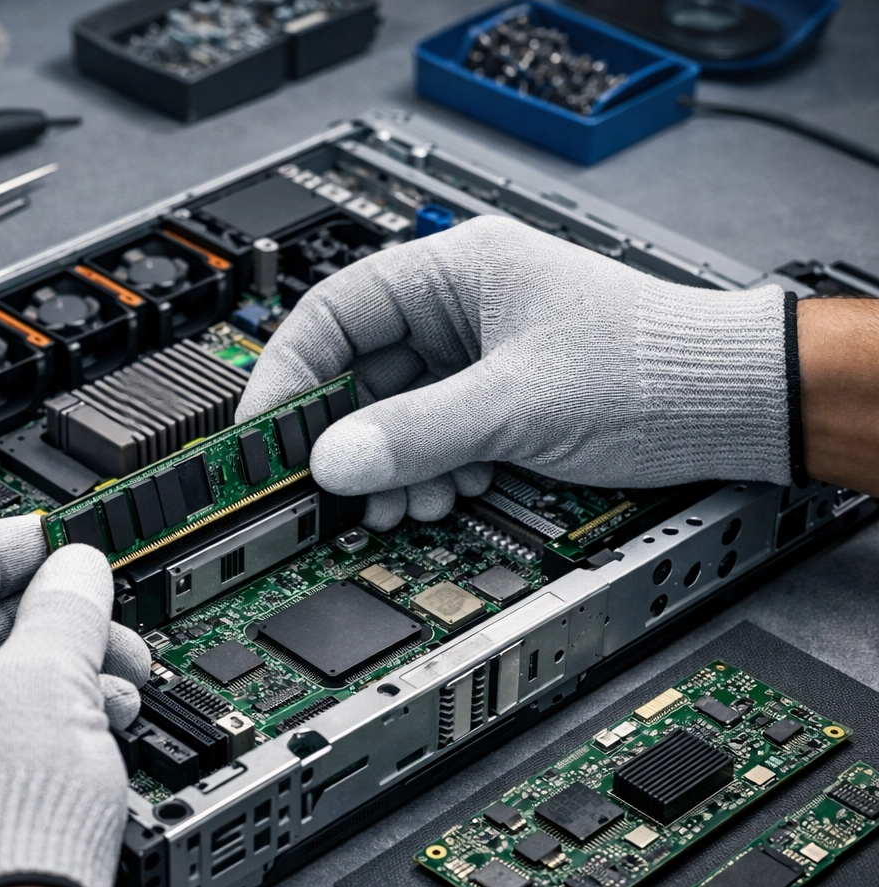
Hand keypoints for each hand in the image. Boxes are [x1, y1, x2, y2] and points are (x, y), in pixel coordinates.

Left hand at [0, 515, 149, 886]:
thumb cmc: (3, 824)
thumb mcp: (56, 677)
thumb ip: (66, 607)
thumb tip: (72, 572)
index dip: (10, 545)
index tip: (54, 539)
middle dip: (45, 629)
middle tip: (102, 626)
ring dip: (42, 686)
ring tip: (111, 696)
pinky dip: (14, 739)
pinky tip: (75, 742)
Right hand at [234, 216, 792, 529]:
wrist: (737, 407)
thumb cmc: (652, 367)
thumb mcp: (516, 404)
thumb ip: (415, 434)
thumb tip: (332, 461)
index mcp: (454, 270)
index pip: (333, 311)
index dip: (288, 373)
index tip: (263, 433)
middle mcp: (458, 307)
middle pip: (359, 372)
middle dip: (347, 437)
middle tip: (328, 487)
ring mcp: (477, 356)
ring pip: (394, 413)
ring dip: (389, 465)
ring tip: (399, 503)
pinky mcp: (497, 400)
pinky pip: (432, 437)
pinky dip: (427, 472)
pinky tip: (444, 495)